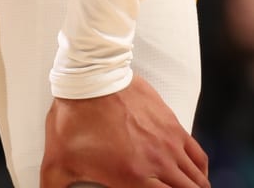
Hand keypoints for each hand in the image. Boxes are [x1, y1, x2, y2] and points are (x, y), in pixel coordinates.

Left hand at [41, 75, 207, 187]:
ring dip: (196, 187)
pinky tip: (197, 174)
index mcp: (131, 177)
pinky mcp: (172, 125)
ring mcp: (168, 143)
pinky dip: (200, 168)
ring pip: (197, 177)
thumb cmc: (75, 118)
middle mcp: (156, 163)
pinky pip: (197, 153)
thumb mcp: (57, 161)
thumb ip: (54, 187)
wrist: (92, 76)